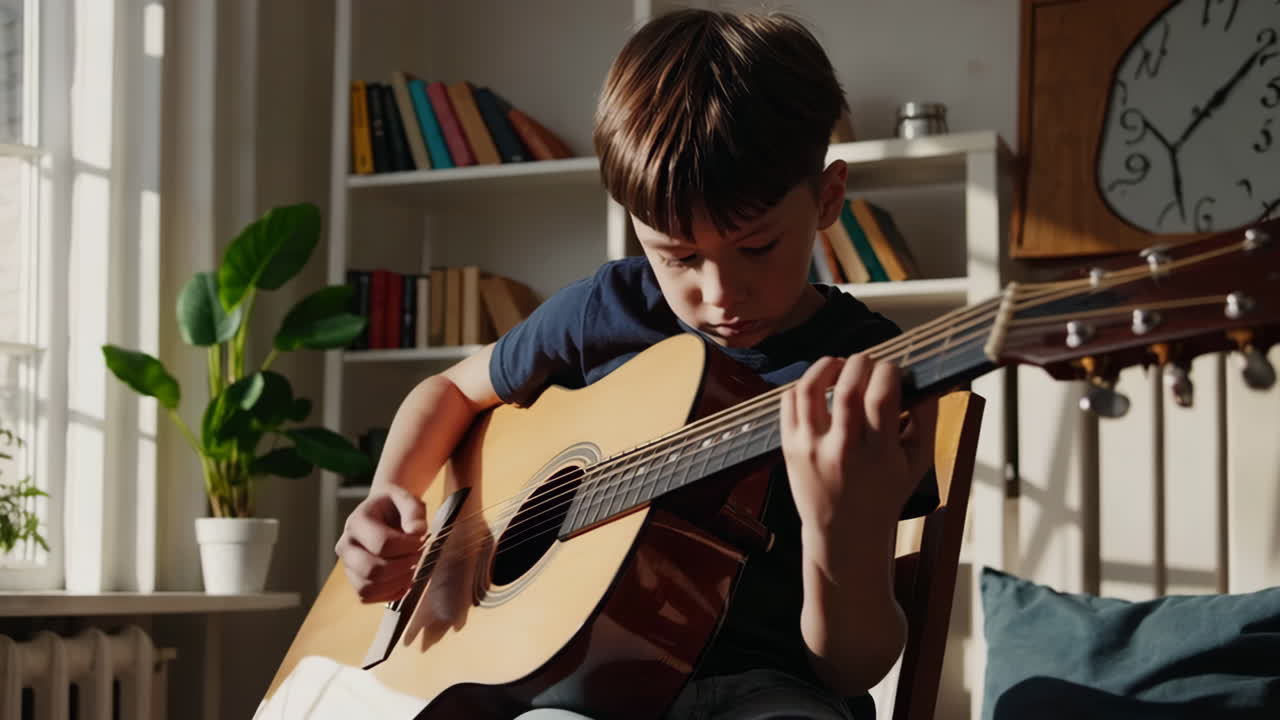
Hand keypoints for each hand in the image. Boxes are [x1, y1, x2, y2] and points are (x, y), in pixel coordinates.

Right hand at [334, 485, 428, 602]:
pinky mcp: (355, 580)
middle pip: (372, 570)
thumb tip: (416, 531)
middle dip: (402, 567)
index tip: (421, 540)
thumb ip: (413, 512)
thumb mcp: (406, 499)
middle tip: (418, 556)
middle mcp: (346, 545)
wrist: (384, 512)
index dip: (407, 546)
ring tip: (412, 569)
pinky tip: (405, 581)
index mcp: (356, 522)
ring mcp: (348, 565)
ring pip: (367, 587)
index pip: (382, 544)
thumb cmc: (395, 506)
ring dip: (397, 583)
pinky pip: (368, 597)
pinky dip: (390, 594)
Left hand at [780, 354, 935, 534]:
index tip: (892, 368)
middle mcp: (842, 451)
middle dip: (861, 363)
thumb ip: (926, 418)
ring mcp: (810, 449)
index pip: (881, 397)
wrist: (844, 533)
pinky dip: (803, 383)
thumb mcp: (917, 463)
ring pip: (810, 389)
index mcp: (879, 455)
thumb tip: (924, 377)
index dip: (888, 370)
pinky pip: (789, 402)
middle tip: (869, 362)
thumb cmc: (886, 494)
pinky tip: (820, 384)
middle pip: (847, 389)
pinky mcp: (789, 448)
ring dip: (827, 366)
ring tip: (840, 364)